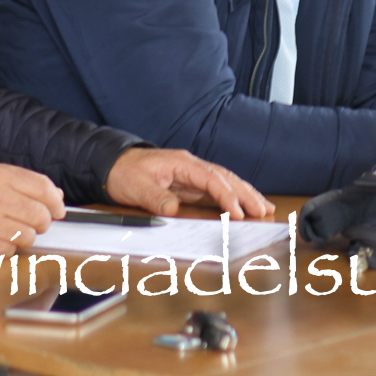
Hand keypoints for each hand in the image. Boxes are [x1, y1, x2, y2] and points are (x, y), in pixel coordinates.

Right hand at [0, 164, 65, 257]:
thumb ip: (23, 183)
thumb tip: (55, 196)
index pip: (43, 187)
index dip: (55, 201)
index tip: (58, 209)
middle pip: (40, 216)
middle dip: (41, 222)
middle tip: (31, 222)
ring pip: (28, 236)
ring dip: (23, 236)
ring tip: (8, 229)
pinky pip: (10, 251)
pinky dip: (7, 248)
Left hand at [103, 147, 274, 219]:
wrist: (112, 164)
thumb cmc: (124, 172)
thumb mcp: (136, 186)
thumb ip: (155, 197)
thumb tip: (172, 210)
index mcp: (182, 163)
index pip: (211, 178)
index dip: (226, 195)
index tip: (237, 212)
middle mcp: (191, 166)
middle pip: (225, 177)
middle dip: (246, 193)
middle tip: (263, 210)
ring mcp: (192, 175)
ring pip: (225, 182)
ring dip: (244, 194)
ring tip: (263, 208)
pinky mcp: (190, 184)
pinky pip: (216, 189)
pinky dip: (232, 197)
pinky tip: (242, 206)